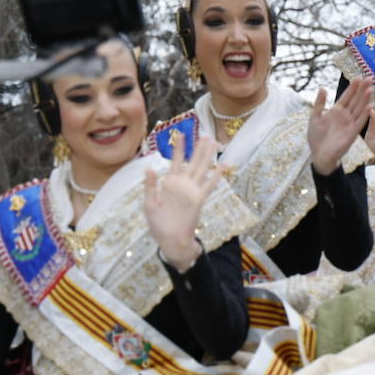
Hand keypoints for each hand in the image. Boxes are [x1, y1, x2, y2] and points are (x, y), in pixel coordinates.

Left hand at [144, 137, 220, 273]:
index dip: (179, 148)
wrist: (170, 240)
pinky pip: (209, 184)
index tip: (181, 134)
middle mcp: (183, 185)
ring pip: (202, 169)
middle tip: (205, 135)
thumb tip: (150, 168)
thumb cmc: (159, 224)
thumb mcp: (150, 204)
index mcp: (170, 184)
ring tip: (214, 143)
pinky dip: (217, 174)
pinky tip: (224, 164)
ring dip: (207, 156)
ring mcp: (192, 191)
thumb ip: (150, 186)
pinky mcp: (199, 199)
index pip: (175, 162)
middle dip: (199, 148)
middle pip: (192, 162)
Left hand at [308, 78, 372, 174]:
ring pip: (359, 109)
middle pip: (355, 100)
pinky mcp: (352, 133)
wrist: (319, 155)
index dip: (352, 87)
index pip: (346, 96)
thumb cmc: (316, 137)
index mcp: (336, 111)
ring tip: (371, 89)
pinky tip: (370, 106)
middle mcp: (345, 116)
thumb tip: (323, 88)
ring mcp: (349, 124)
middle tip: (370, 78)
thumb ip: (319, 103)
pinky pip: (360, 122)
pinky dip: (365, 114)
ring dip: (365, 99)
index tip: (358, 77)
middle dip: (362, 89)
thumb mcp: (314, 117)